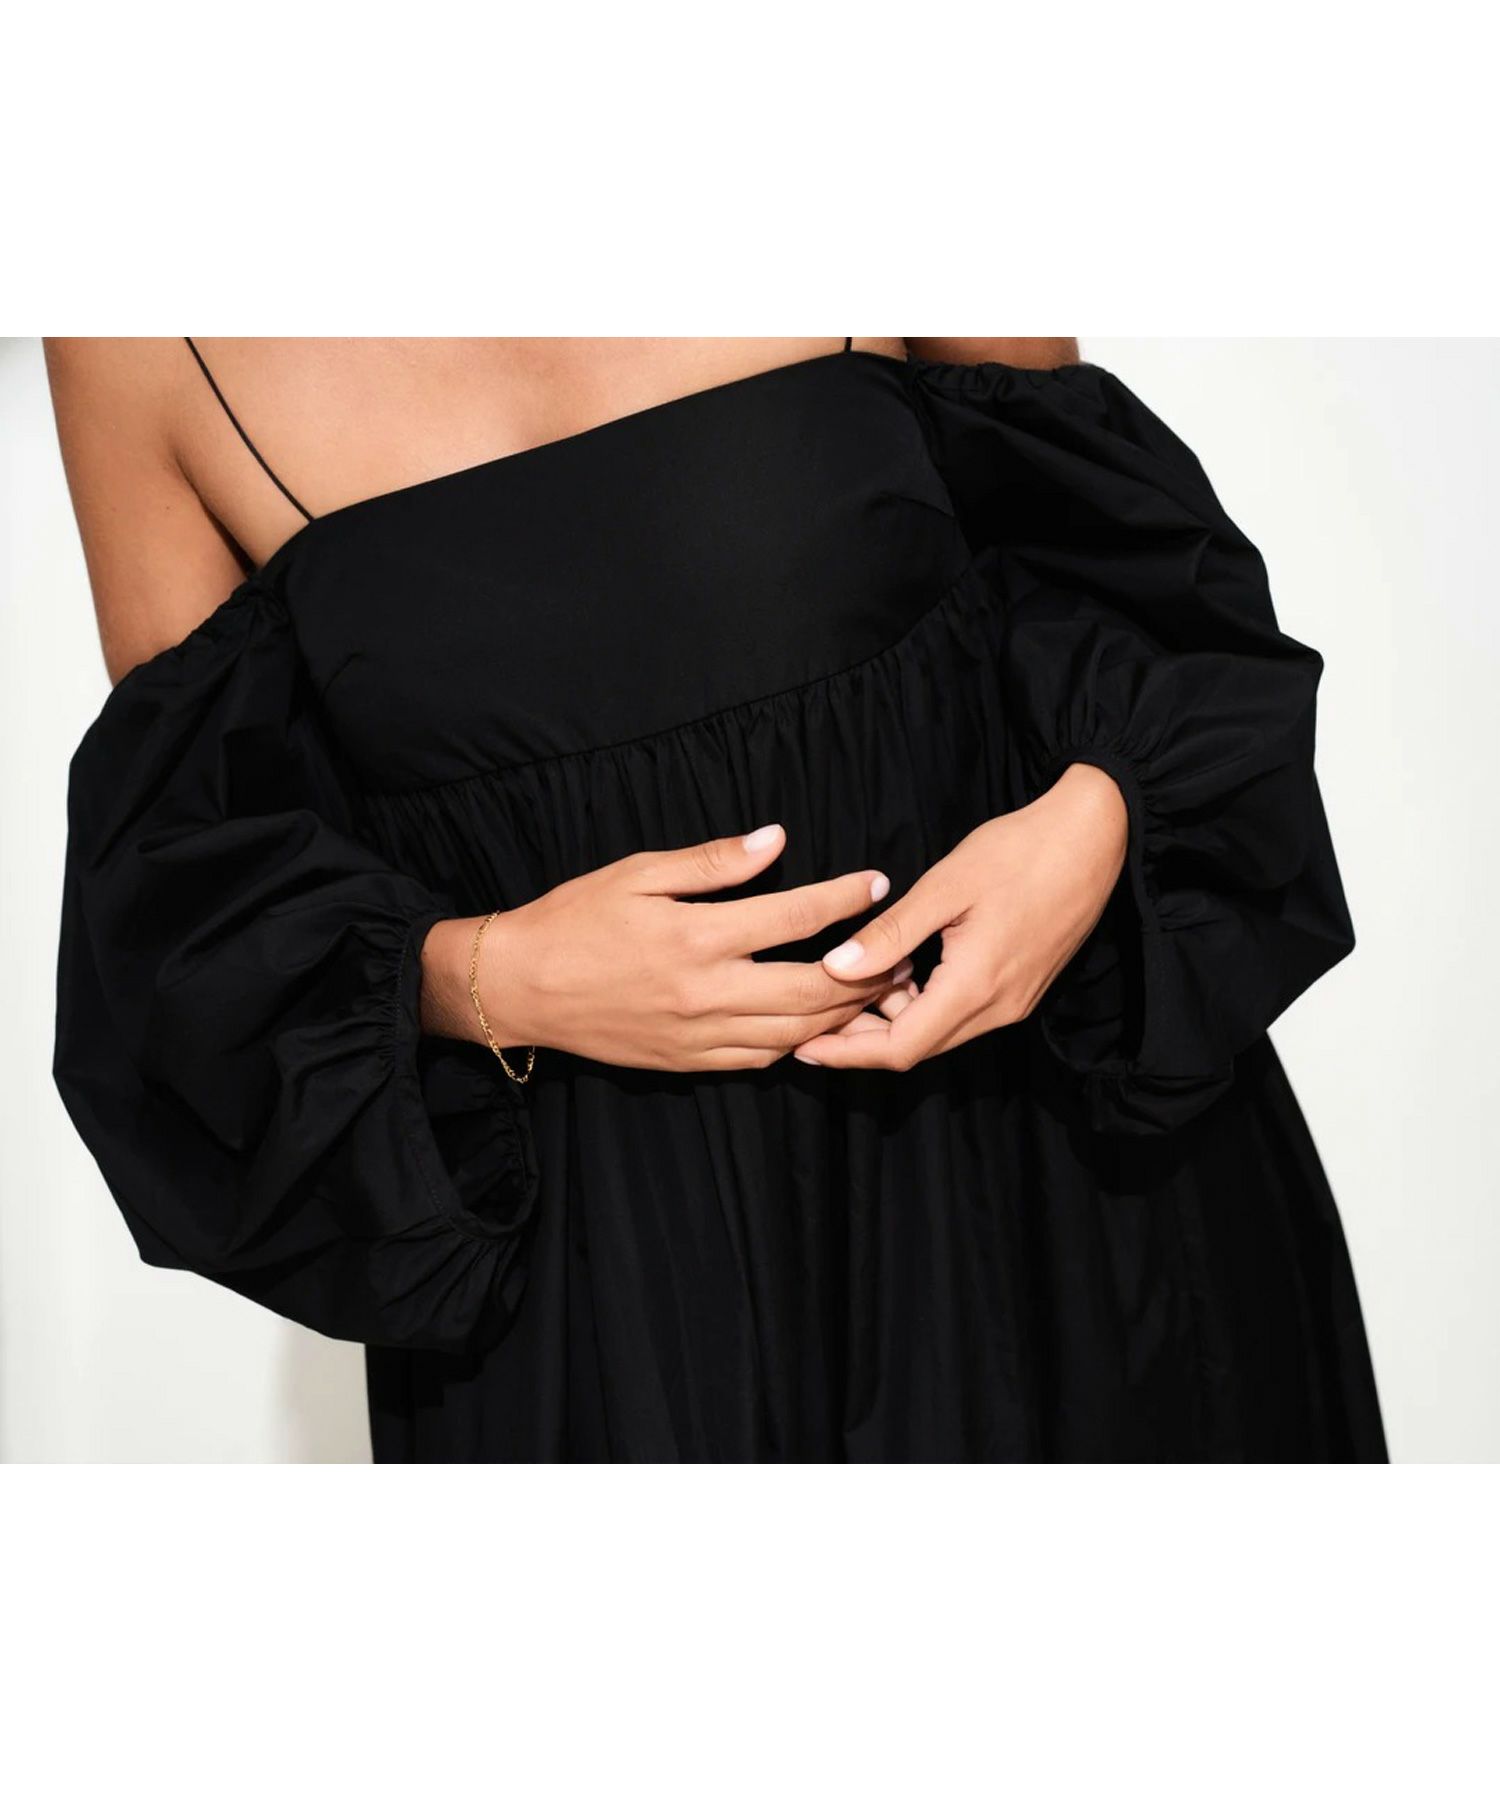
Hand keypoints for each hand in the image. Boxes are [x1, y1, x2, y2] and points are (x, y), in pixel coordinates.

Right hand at [421, 825, 911, 1072]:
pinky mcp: (690, 1062)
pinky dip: (799, 1044)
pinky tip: (821, 1026)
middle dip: (866, 971)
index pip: (792, 917)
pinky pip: (761, 1059)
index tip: (877, 882)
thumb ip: (711, 861)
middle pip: (811, 988)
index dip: (842, 898)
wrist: (520, 989)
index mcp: (695, 935)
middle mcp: (705, 991)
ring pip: (795, 1033)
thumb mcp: (637, 873)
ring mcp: (699, 1034)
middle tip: (902, 952)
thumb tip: (776, 839)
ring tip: (880, 993)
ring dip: (844, 1014)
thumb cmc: (575, 920)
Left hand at [793, 763, 1128, 1070]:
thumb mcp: (946, 885)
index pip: (901, 1048)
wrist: (1095, 836)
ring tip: (852, 987)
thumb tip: (834, 968)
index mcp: (976, 985)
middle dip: (863, 1041)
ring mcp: (1016, 1002)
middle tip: (813, 1021)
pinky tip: (901, 972)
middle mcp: (999, 1007)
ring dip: (894, 1020)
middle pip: (918, 1048)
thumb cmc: (1020, 851)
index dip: (848, 1054)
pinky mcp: (1023, 989)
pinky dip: (924, 1005)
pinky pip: (963, 1015)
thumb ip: (889, 933)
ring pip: (940, 1033)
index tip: (804, 1048)